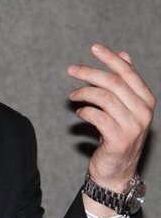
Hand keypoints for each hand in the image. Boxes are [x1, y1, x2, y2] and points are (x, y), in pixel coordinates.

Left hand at [67, 44, 155, 213]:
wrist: (117, 169)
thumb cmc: (117, 132)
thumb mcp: (125, 106)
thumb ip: (125, 82)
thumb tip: (124, 54)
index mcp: (146, 100)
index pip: (128, 72)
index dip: (110, 58)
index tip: (93, 47)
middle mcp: (144, 112)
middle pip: (114, 82)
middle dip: (89, 72)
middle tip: (71, 69)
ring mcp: (133, 127)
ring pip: (104, 97)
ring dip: (83, 92)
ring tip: (72, 96)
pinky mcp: (119, 140)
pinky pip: (97, 116)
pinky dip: (84, 111)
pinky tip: (79, 113)